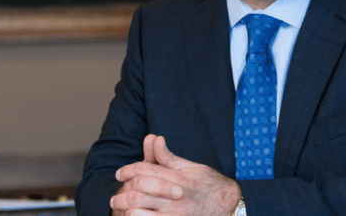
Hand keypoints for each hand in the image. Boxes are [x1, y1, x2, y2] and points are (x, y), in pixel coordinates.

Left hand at [111, 135, 240, 215]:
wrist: (230, 207)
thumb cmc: (211, 185)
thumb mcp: (192, 167)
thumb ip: (169, 157)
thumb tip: (154, 138)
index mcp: (177, 176)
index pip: (144, 170)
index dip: (128, 170)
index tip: (119, 174)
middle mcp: (174, 194)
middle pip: (138, 189)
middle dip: (123, 191)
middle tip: (115, 195)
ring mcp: (174, 213)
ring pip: (139, 209)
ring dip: (126, 208)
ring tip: (121, 208)